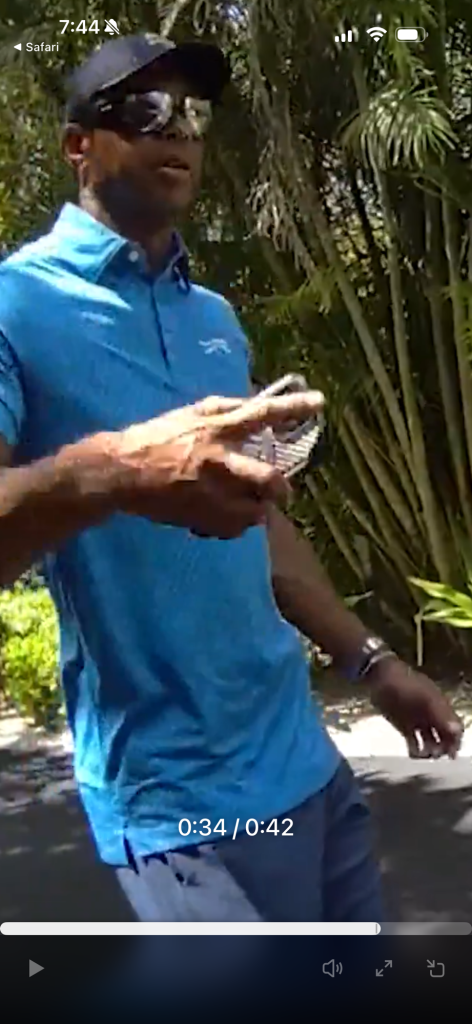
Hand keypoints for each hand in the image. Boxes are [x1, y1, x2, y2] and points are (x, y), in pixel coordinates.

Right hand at [111, 391, 324, 538]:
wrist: (121, 472)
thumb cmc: (157, 437)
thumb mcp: (191, 413)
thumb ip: (225, 409)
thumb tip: (256, 403)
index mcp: (216, 429)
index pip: (262, 414)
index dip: (293, 407)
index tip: (320, 402)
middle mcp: (218, 461)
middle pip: (268, 480)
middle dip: (281, 491)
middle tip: (282, 494)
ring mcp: (209, 493)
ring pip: (253, 512)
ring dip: (256, 511)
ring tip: (247, 506)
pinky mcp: (200, 517)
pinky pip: (232, 529)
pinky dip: (234, 525)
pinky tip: (224, 517)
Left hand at [367, 658, 463, 758]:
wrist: (380, 677)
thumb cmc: (405, 685)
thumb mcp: (425, 698)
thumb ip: (441, 714)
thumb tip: (456, 731)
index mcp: (441, 706)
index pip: (455, 727)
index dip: (456, 740)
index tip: (451, 753)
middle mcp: (432, 715)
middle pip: (445, 736)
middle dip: (443, 748)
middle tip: (436, 755)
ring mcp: (418, 721)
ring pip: (431, 741)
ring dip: (430, 750)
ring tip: (424, 754)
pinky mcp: (405, 727)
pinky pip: (414, 742)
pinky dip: (415, 750)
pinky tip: (413, 754)